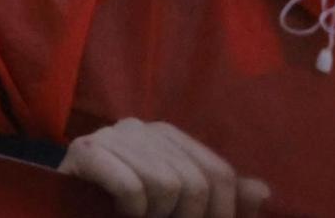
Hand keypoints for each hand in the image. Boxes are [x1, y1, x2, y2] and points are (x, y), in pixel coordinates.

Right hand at [59, 119, 268, 217]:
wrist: (71, 217)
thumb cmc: (128, 215)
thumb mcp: (182, 213)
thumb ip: (223, 205)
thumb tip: (263, 190)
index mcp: (169, 137)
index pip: (220, 173)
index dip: (221, 214)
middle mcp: (141, 127)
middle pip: (195, 181)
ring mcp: (111, 135)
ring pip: (166, 184)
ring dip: (155, 216)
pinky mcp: (84, 151)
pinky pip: (132, 186)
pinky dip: (132, 210)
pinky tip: (117, 212)